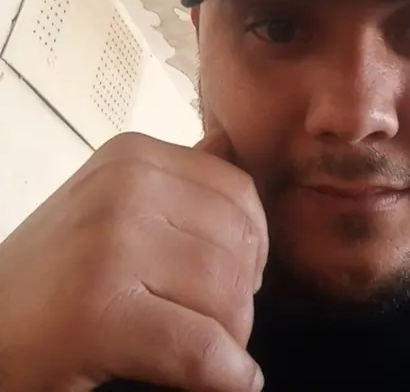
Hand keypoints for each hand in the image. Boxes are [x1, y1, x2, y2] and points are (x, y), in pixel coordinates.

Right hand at [0, 130, 267, 391]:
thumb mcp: (111, 205)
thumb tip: (228, 143)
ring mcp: (111, 242)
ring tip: (209, 353)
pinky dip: (226, 375)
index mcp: (132, 155)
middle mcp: (125, 185)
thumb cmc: (52, 277)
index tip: (244, 277)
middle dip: (243, 294)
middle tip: (221, 325)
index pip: (238, 191)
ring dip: (232, 337)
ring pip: (227, 294)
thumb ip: (173, 180)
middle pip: (237, 244)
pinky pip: (199, 348)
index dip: (255, 244)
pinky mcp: (99, 311)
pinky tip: (231, 382)